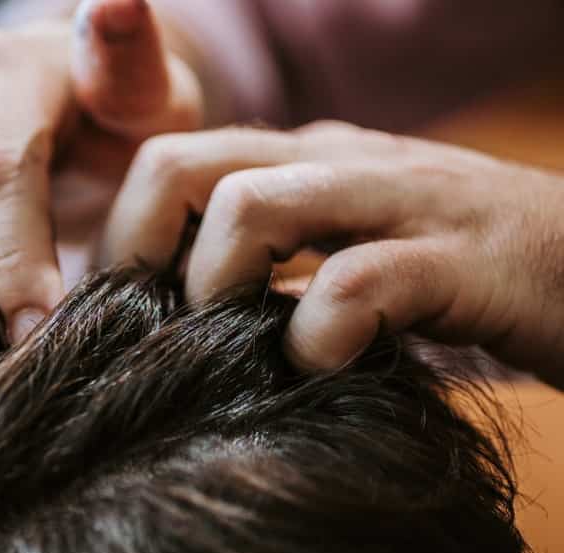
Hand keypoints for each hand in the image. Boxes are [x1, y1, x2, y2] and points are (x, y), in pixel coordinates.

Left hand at [103, 121, 563, 388]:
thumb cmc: (455, 276)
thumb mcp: (344, 257)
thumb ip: (274, 274)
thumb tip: (178, 330)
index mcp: (302, 160)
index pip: (167, 165)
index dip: (120, 243)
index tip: (113, 316)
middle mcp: (336, 163)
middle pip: (181, 167)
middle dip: (137, 256)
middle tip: (146, 336)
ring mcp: (398, 201)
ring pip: (253, 206)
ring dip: (215, 290)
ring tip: (229, 351)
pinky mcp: (461, 259)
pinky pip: (356, 283)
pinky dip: (318, 338)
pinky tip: (322, 371)